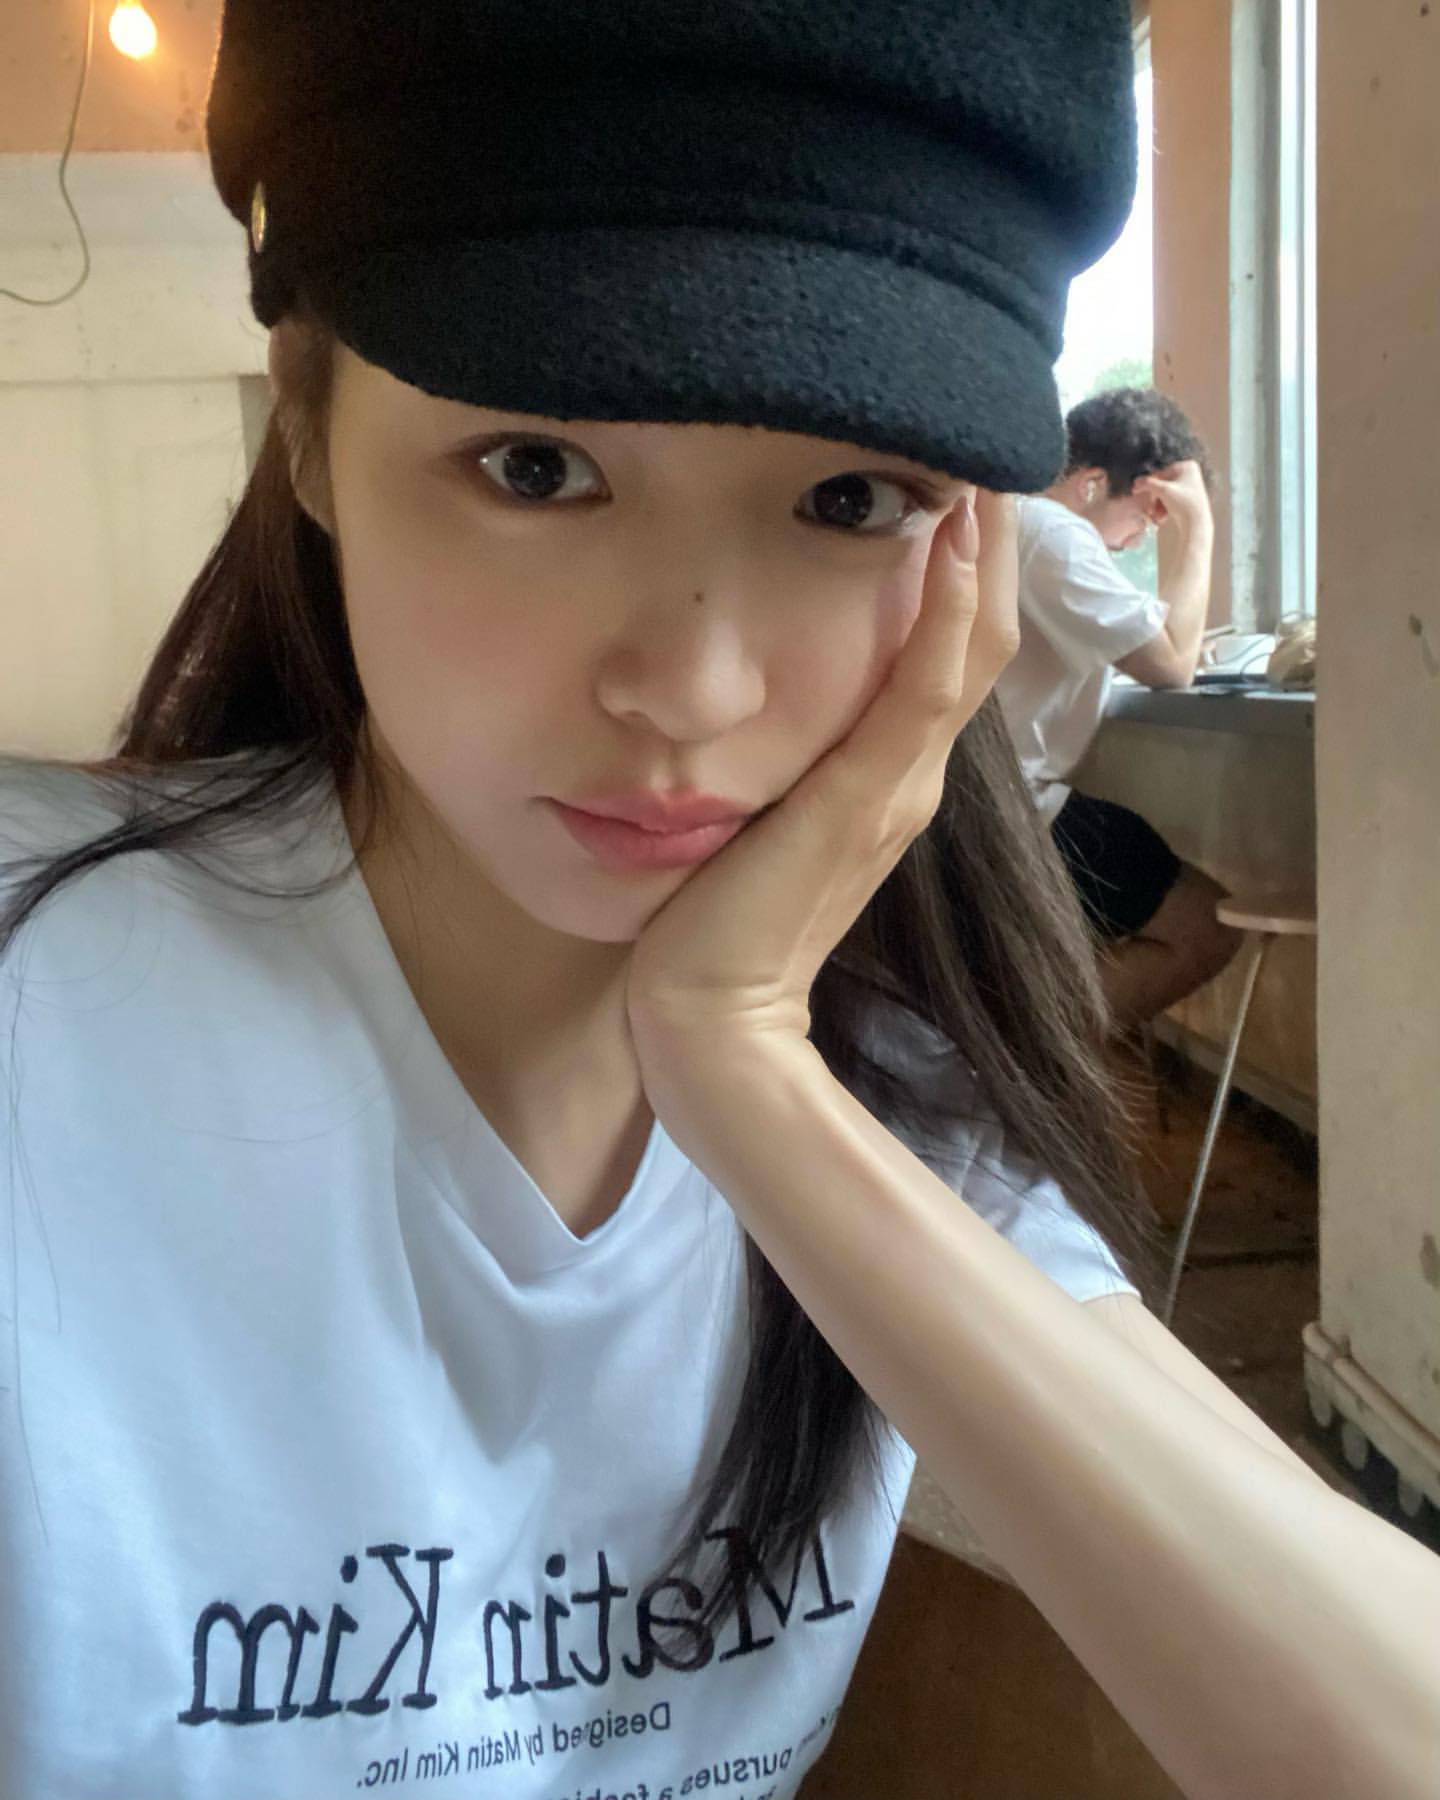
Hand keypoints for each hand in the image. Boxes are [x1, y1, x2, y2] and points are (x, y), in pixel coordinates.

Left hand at [625, 490, 1019, 1071]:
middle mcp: (910, 777)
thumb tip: (754, 700)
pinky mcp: (871, 798)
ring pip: (968, 648)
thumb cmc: (719, 927)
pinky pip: (927, 686)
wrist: (713, 1017)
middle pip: (978, 639)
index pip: (949, 656)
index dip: (966, 574)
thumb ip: (779, 769)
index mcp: (887, 780)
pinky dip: (948, 608)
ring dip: (983, 555)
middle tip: (988, 452)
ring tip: (988, 466)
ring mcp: (900, 787)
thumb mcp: (756, 824)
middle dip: (988, 546)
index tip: (957, 488)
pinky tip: (955, 536)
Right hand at [1134, 460, 1211, 533]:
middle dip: (1155, 498)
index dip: (1149, 484)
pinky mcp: (1189, 497)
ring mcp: (1190, 485)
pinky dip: (1165, 507)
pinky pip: (1172, 499)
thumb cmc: (1184, 503)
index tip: (1138, 492)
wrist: (1196, 523)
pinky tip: (1162, 516)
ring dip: (1158, 505)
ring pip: (1166, 493)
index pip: (1161, 473)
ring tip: (1156, 516)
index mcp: (1187, 466)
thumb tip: (1136, 481)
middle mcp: (1190, 473)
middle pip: (1163, 484)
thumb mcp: (1163, 490)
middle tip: (1149, 508)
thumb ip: (1147, 483)